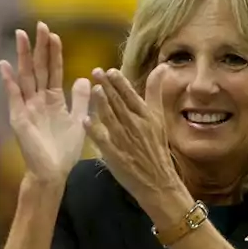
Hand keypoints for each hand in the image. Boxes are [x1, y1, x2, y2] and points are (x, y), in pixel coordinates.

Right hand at [0, 23, 90, 183]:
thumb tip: (85, 77)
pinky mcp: (19, 119)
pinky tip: (5, 66)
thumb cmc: (64, 150)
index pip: (52, 70)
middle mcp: (37, 100)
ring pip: (25, 77)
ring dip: (23, 57)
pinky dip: (9, 82)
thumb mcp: (79, 120)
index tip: (53, 33)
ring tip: (22, 36)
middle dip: (38, 47)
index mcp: (52, 99)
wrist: (53, 173)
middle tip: (39, 24)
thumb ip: (81, 99)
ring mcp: (26, 108)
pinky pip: (13, 97)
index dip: (53, 52)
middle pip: (37, 68)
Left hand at [84, 66, 183, 206]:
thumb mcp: (159, 118)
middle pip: (120, 104)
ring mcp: (125, 141)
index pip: (131, 96)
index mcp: (146, 117)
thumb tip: (163, 66)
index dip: (120, 83)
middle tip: (96, 71)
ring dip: (102, 104)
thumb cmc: (156, 149)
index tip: (110, 70)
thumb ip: (156, 93)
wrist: (158, 181)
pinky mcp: (115, 155)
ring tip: (94, 89)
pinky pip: (103, 141)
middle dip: (108, 87)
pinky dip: (95, 130)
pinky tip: (85, 120)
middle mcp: (136, 126)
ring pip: (112, 119)